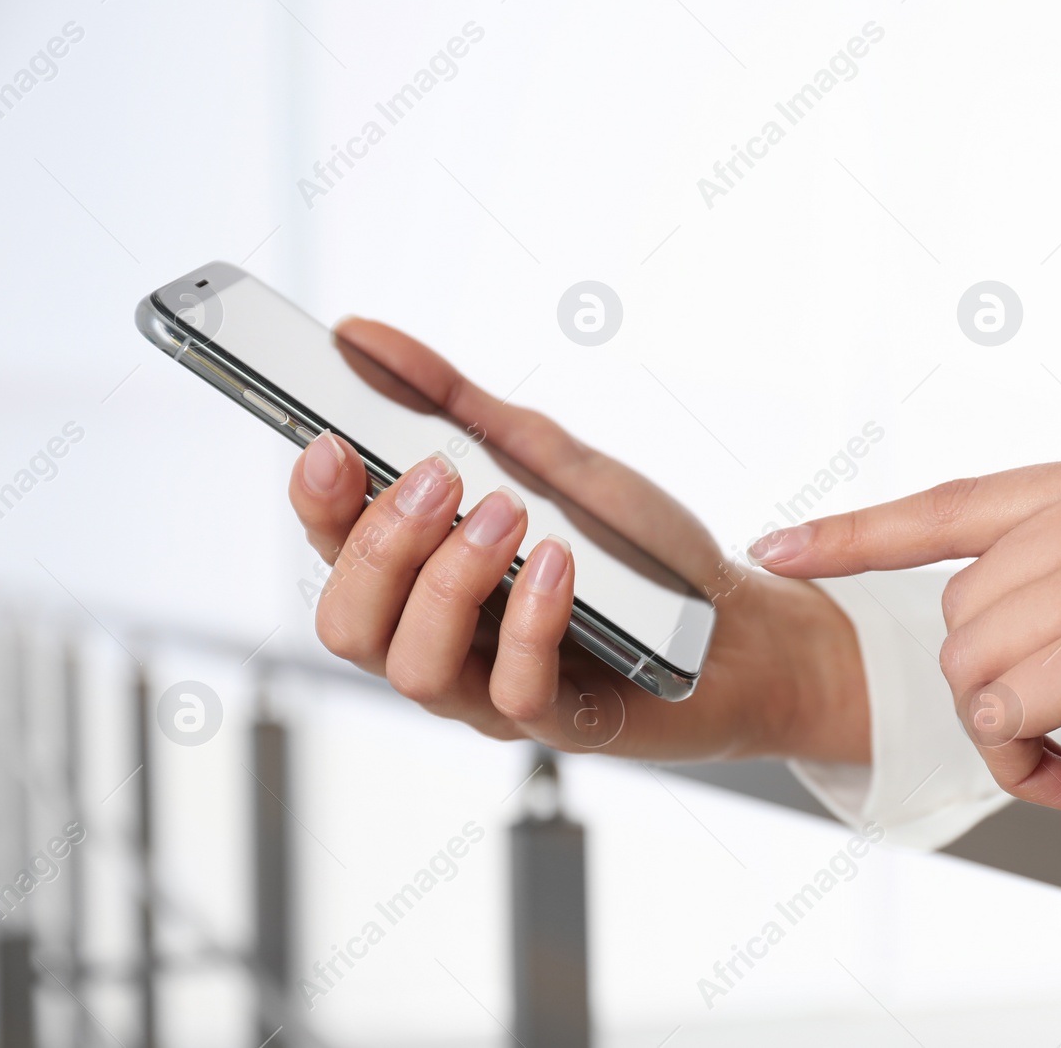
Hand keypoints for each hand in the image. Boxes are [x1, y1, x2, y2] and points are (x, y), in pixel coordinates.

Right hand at [289, 317, 867, 762]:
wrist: (743, 620)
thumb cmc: (638, 552)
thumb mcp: (547, 459)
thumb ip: (456, 406)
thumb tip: (361, 335)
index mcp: (425, 582)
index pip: (332, 553)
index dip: (317, 506)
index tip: (331, 444)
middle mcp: (445, 644)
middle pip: (349, 624)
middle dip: (381, 545)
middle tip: (440, 476)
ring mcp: (495, 693)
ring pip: (413, 670)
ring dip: (449, 582)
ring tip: (508, 516)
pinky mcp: (564, 726)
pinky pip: (515, 693)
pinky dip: (530, 622)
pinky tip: (560, 563)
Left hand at [749, 441, 1060, 864]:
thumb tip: (973, 606)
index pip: (959, 501)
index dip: (861, 532)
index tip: (786, 546)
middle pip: (957, 604)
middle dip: (988, 685)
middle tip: (1059, 732)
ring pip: (966, 660)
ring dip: (1004, 731)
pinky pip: (997, 710)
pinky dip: (1021, 762)